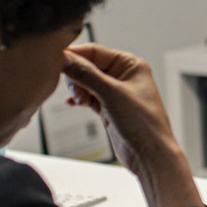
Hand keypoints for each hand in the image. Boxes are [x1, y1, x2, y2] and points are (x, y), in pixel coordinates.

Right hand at [62, 44, 201, 206]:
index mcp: (131, 64)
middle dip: (76, 76)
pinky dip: (79, 98)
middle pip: (88, 65)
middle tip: (75, 90)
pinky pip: (88, 96)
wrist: (150, 156)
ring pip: (86, 81)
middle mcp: (123, 76)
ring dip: (78, 89)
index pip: (96, 51)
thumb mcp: (112, 94)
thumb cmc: (145, 124)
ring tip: (81, 100)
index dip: (75, 54)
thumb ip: (86, 74)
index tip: (56, 59)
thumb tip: (66, 59)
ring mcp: (115, 92)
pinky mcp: (108, 108)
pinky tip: (74, 102)